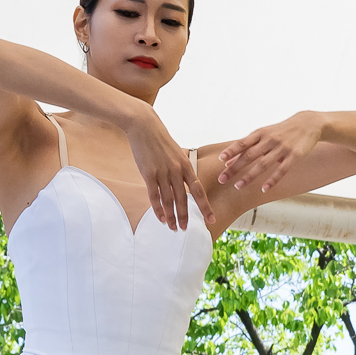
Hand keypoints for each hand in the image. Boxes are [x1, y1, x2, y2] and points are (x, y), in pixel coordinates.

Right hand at [122, 107, 207, 231]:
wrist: (144, 125)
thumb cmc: (160, 139)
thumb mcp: (176, 153)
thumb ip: (181, 168)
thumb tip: (183, 182)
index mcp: (186, 166)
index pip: (199, 191)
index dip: (205, 207)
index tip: (211, 220)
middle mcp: (177, 171)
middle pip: (184, 199)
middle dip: (185, 216)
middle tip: (185, 229)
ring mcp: (162, 173)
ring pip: (169, 200)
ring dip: (171, 216)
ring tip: (173, 228)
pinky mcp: (148, 173)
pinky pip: (154, 196)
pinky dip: (158, 209)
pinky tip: (160, 218)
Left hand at [214, 112, 325, 197]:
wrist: (308, 124)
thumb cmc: (283, 130)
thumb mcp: (266, 133)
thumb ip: (250, 146)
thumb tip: (230, 160)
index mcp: (261, 133)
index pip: (242, 143)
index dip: (231, 151)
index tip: (220, 160)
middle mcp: (270, 140)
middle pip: (249, 155)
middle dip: (234, 167)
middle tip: (222, 179)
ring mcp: (282, 148)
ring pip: (262, 164)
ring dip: (249, 176)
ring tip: (238, 186)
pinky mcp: (294, 156)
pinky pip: (281, 170)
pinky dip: (272, 180)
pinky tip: (264, 189)